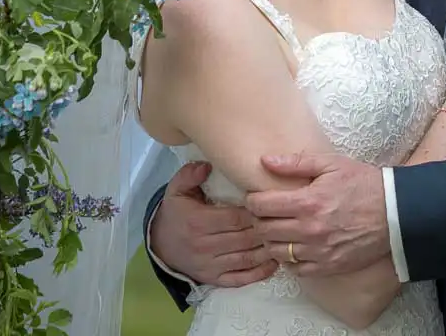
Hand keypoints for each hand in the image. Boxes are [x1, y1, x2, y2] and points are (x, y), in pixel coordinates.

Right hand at [150, 161, 276, 286]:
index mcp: (198, 222)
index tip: (272, 202)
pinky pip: (240, 279)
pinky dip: (259, 273)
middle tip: (285, 218)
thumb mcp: (177, 190)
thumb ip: (190, 175)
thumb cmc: (177, 214)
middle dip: (267, 228)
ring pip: (247, 258)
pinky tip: (275, 262)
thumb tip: (207, 164)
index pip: (235, 218)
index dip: (256, 211)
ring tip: (285, 237)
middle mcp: (205, 246)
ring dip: (268, 250)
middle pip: (245, 238)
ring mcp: (211, 265)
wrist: (160, 245)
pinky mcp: (215, 279)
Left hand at [247, 153, 388, 277]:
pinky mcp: (328, 266)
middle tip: (267, 213)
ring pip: (276, 252)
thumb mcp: (333, 164)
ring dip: (273, 241)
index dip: (253, 201)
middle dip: (259, 220)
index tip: (257, 198)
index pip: (261, 206)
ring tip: (281, 230)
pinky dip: (290, 259)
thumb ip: (297, 163)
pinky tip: (297, 246)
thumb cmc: (364, 184)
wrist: (395, 212)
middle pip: (264, 230)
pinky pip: (295, 269)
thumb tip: (265, 160)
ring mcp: (318, 251)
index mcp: (308, 202)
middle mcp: (309, 230)